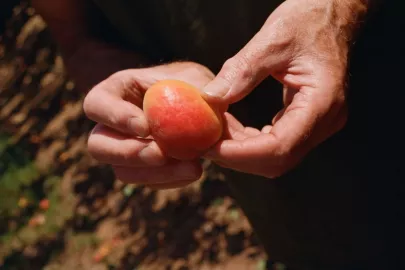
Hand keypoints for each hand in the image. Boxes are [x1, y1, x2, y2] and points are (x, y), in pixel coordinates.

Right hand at [83, 62, 215, 188]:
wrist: (200, 109)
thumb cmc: (193, 85)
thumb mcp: (200, 78)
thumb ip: (212, 86)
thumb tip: (211, 98)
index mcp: (117, 92)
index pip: (97, 104)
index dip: (115, 117)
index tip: (146, 127)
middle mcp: (113, 125)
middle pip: (98, 146)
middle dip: (129, 153)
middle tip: (161, 154)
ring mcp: (125, 150)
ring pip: (123, 172)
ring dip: (154, 173)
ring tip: (192, 166)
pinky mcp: (142, 169)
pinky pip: (148, 181)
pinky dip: (170, 179)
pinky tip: (194, 169)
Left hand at [201, 0, 367, 177]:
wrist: (332, 13)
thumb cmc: (308, 20)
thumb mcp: (271, 40)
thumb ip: (240, 72)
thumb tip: (209, 99)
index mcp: (323, 102)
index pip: (280, 146)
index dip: (242, 154)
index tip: (211, 147)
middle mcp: (325, 119)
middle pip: (278, 159)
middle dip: (238, 156)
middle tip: (206, 142)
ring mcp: (319, 122)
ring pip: (276, 155)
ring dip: (242, 151)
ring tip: (215, 134)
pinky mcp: (308, 119)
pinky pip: (277, 142)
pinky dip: (252, 141)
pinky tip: (233, 128)